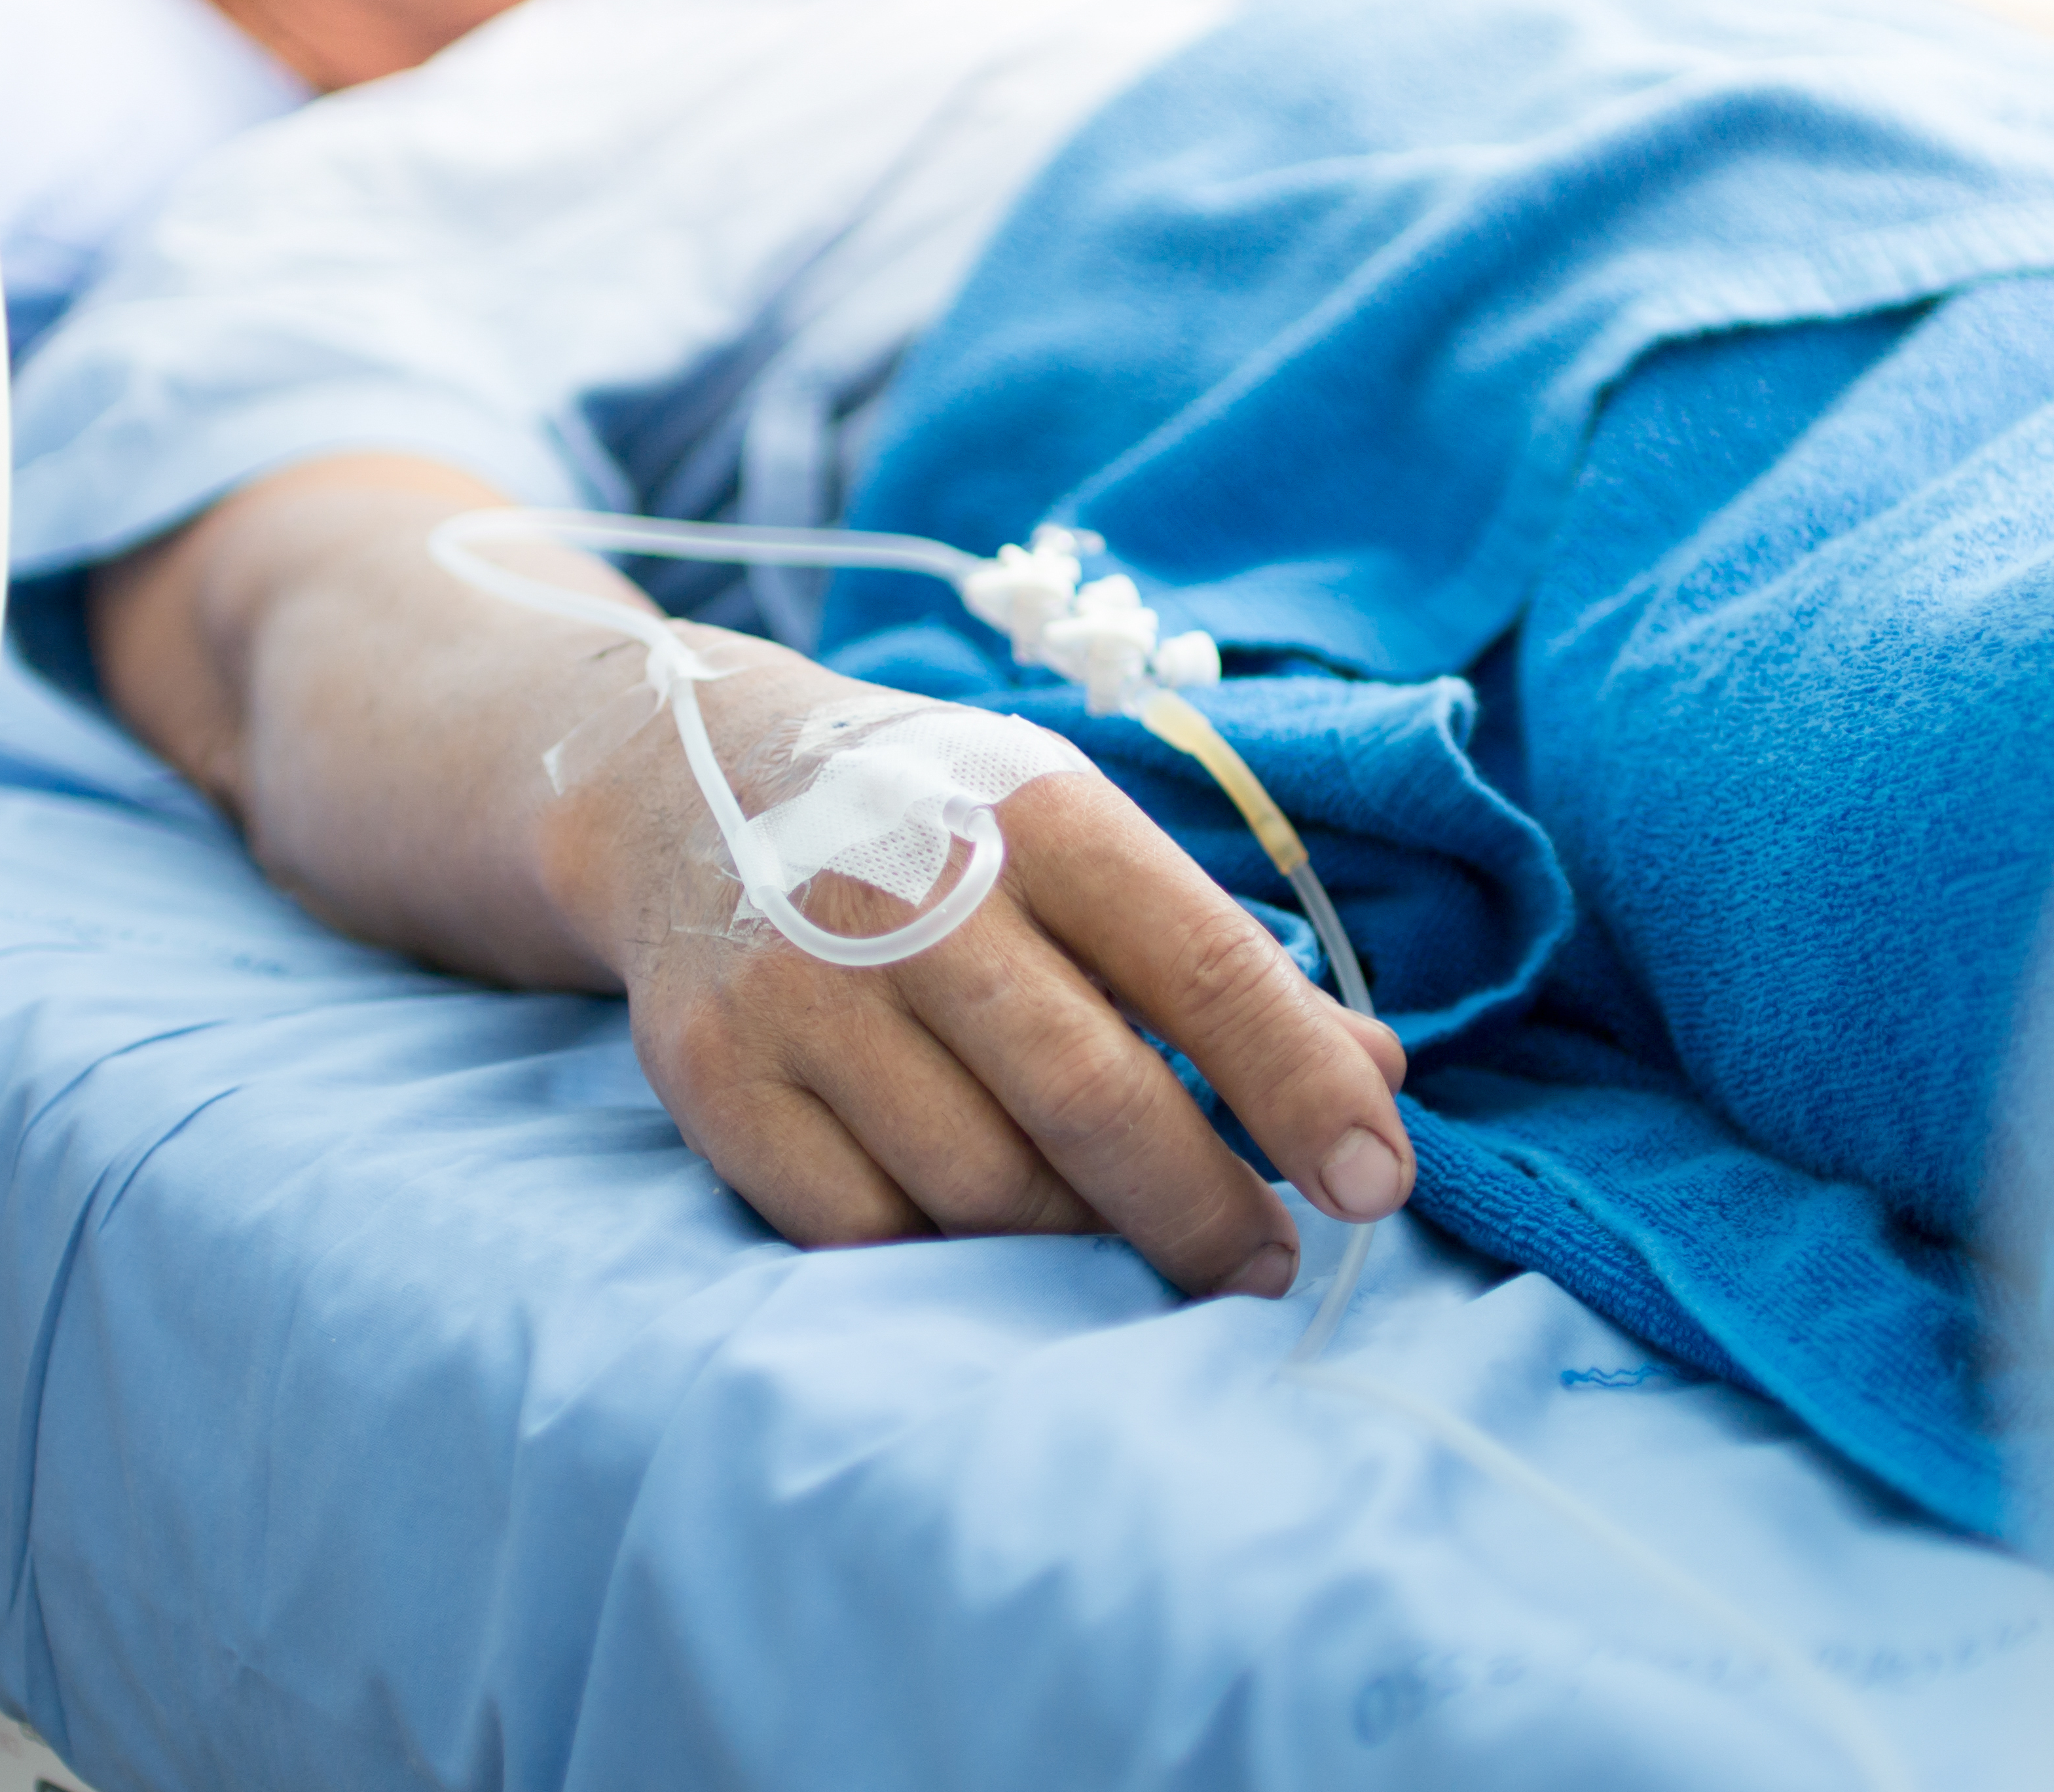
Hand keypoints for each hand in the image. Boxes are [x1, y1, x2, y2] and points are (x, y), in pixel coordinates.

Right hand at [566, 651, 1414, 1299]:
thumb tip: (1377, 1075)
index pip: (1200, 965)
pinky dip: (949, 1260)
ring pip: (982, 1189)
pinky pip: (863, 1231)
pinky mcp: (712, 1078)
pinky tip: (993, 1243)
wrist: (676, 785)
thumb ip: (1217, 957)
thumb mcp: (1076, 839)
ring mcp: (797, 991)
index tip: (1375, 1184)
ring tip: (1126, 1243)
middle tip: (1266, 1267)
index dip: (1301, 1087)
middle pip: (1093, 1102)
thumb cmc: (929, 826)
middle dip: (1205, 1212)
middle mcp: (907, 892)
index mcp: (1033, 812)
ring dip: (1081, 1244)